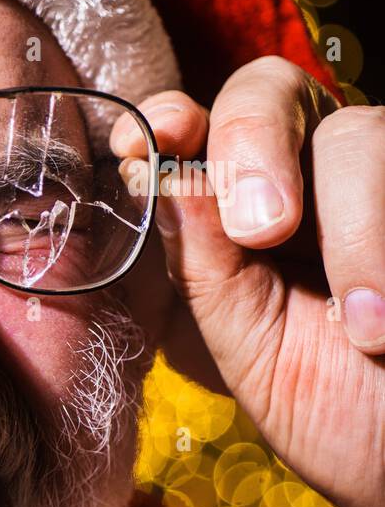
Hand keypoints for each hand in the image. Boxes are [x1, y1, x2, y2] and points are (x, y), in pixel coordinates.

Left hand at [114, 56, 383, 506]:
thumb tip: (159, 176)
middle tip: (263, 229)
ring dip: (353, 228)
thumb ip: (202, 268)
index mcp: (244, 209)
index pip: (200, 127)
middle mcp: (315, 177)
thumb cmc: (336, 414)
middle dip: (250, 145)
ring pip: (358, 133)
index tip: (146, 142)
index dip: (171, 120)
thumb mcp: (248, 349)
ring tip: (362, 328)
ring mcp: (384, 183)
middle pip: (271, 92)